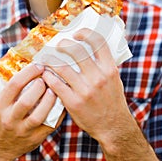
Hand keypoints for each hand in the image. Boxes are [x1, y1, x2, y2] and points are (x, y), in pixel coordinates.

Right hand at [0, 63, 64, 160]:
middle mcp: (9, 119)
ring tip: (54, 89)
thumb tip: (28, 60)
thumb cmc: (4, 116)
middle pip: (26, 101)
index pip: (14, 85)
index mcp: (0, 106)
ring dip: (49, 100)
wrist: (0, 146)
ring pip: (39, 115)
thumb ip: (12, 86)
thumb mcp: (1, 102)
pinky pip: (50, 124)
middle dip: (39, 86)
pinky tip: (62, 101)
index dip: (28, 72)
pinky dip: (59, 112)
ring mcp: (23, 131)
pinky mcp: (35, 138)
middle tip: (47, 77)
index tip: (38, 65)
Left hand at [42, 28, 130, 144]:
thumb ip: (103, 64)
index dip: (86, 33)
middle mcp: (98, 77)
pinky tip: (47, 75)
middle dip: (64, 44)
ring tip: (47, 59)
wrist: (113, 127)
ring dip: (51, 60)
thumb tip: (89, 46)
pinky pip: (56, 84)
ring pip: (62, 67)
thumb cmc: (112, 101)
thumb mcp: (114, 79)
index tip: (77, 33)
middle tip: (58, 45)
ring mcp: (85, 90)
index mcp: (109, 69)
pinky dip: (49, 77)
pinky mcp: (74, 102)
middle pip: (76, 51)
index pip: (98, 42)